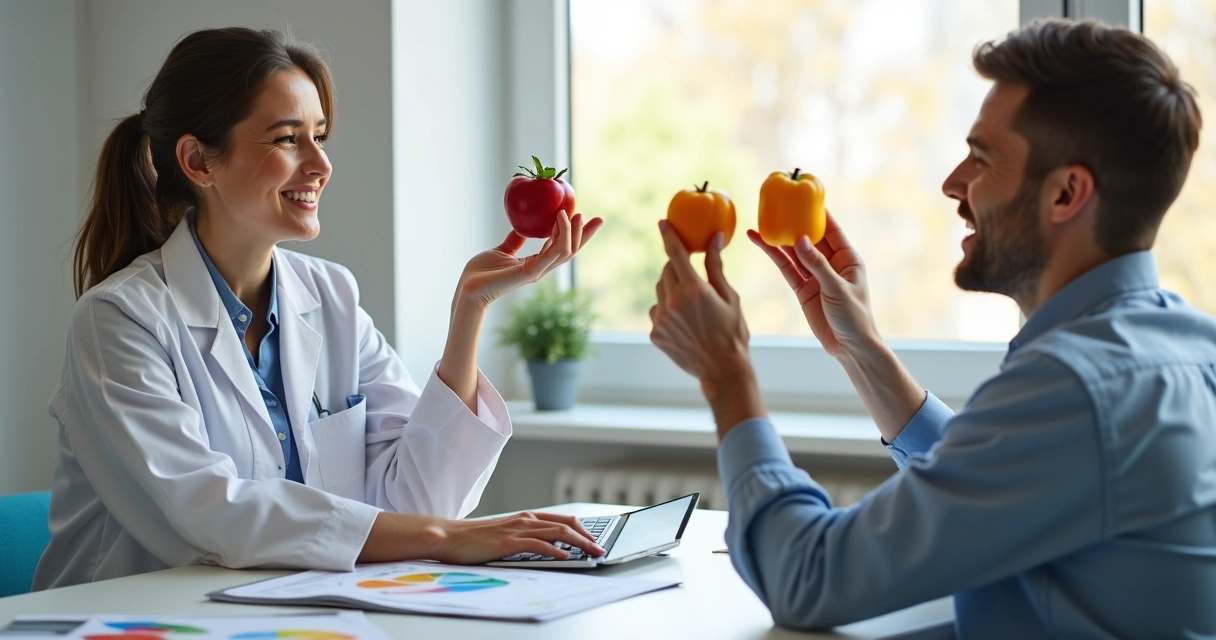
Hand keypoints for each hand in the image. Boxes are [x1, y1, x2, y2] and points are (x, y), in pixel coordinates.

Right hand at [428, 511, 604, 564]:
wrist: (448, 536)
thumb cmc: (474, 539)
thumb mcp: (505, 535)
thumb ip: (524, 537)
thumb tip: (547, 548)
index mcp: (526, 517)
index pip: (563, 519)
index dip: (583, 529)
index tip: (595, 541)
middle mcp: (526, 519)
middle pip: (567, 524)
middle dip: (588, 536)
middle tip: (601, 549)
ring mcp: (518, 529)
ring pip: (558, 532)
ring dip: (579, 543)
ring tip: (592, 553)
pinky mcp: (509, 542)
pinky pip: (538, 545)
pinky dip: (555, 550)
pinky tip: (566, 557)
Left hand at [455, 211, 603, 311]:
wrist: (468, 288)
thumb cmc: (481, 273)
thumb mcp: (502, 250)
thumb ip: (516, 240)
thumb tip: (523, 224)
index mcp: (536, 264)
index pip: (563, 249)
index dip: (577, 235)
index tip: (586, 217)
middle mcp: (541, 269)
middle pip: (571, 251)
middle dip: (586, 235)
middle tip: (598, 217)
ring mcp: (537, 271)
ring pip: (566, 251)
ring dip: (573, 231)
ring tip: (574, 213)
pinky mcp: (530, 272)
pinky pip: (552, 252)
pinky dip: (560, 234)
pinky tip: (559, 217)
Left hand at [649, 221, 750, 381]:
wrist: (722, 369)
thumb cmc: (732, 331)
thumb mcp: (729, 296)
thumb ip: (716, 266)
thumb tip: (714, 239)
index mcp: (694, 290)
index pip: (676, 254)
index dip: (668, 236)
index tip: (662, 223)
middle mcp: (673, 302)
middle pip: (666, 271)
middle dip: (677, 268)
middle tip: (692, 275)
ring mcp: (661, 319)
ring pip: (660, 290)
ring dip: (671, 289)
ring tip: (692, 306)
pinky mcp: (655, 333)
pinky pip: (656, 310)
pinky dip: (666, 309)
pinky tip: (684, 322)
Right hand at [746, 213, 878, 359]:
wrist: (849, 348)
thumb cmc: (854, 318)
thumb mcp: (837, 289)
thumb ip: (817, 265)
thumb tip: (800, 239)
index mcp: (848, 258)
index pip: (832, 229)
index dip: (818, 213)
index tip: (804, 196)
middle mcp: (831, 263)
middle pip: (809, 237)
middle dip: (794, 222)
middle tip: (777, 205)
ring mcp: (815, 276)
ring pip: (794, 252)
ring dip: (779, 238)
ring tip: (760, 221)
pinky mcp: (802, 289)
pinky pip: (786, 268)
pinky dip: (774, 256)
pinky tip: (761, 243)